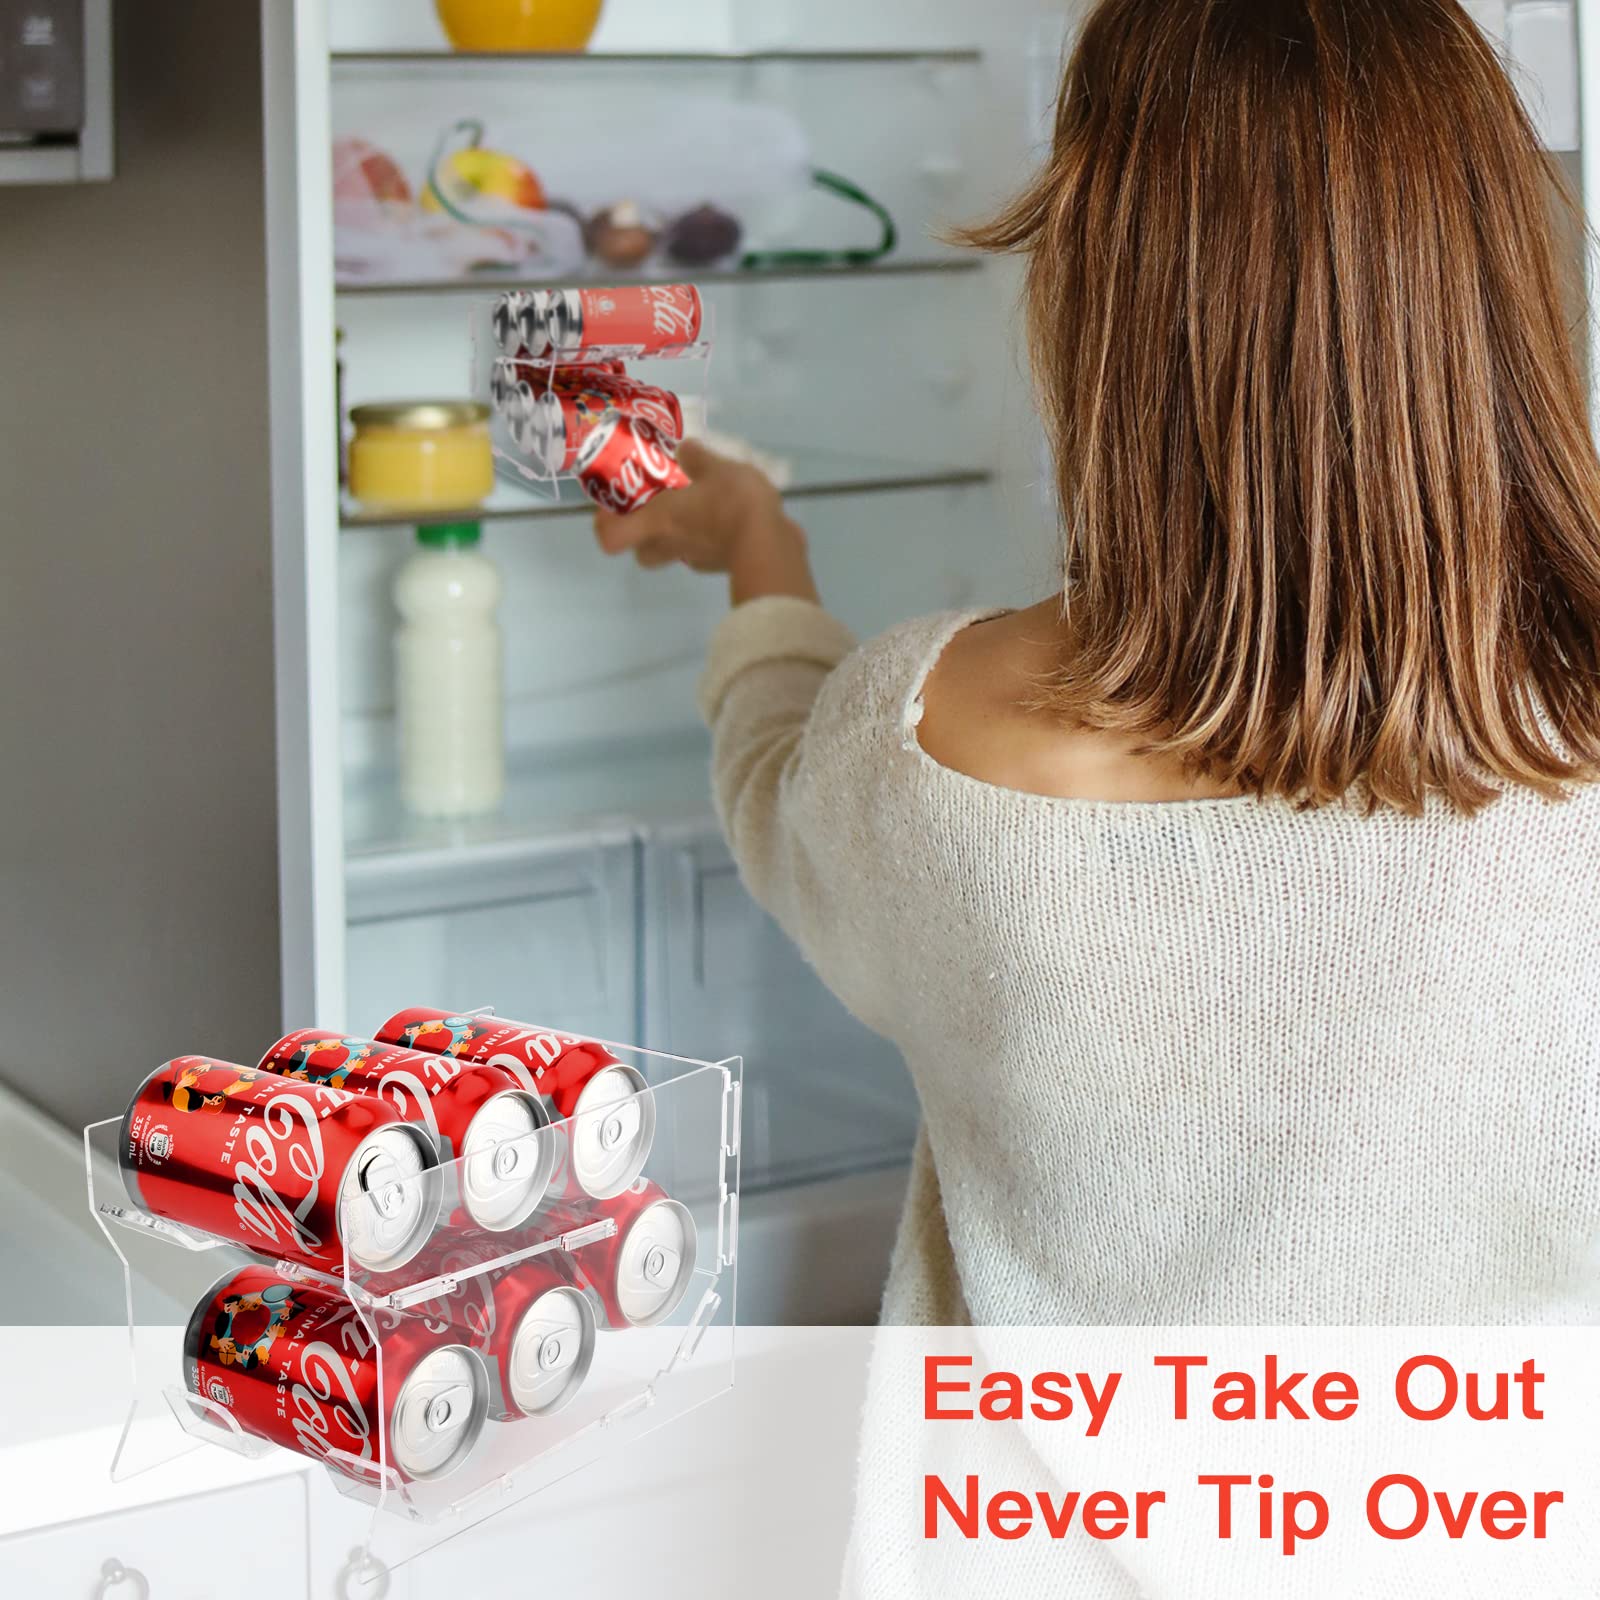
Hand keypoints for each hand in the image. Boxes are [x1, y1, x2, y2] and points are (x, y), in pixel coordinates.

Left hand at [593, 439, 819, 605]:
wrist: (771, 545)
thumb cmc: (733, 504)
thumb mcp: (717, 466)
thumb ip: (698, 458)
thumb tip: (685, 449)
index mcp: (657, 521)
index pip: (610, 538)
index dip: (605, 524)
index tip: (615, 505)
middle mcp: (670, 545)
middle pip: (641, 552)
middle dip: (644, 534)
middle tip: (656, 507)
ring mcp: (695, 559)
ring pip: (672, 553)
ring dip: (676, 536)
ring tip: (694, 508)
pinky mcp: (720, 565)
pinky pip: (703, 552)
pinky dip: (707, 538)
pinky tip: (724, 517)